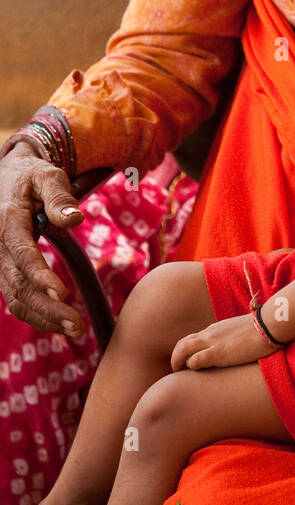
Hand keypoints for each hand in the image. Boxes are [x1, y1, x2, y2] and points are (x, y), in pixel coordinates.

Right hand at [0, 141, 86, 335]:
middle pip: (18, 283)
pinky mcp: (5, 270)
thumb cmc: (33, 175)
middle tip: (77, 324)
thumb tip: (75, 218)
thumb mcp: (47, 176)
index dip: (39, 274)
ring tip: (74, 329)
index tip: (61, 292)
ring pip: (14, 297)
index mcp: (7, 220)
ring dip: (42, 317)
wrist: (8, 177)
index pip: (21, 253)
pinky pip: (14, 298)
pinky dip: (34, 314)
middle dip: (46, 307)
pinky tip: (57, 324)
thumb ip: (59, 196)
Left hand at [170, 313, 274, 370]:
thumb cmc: (260, 331)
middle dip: (175, 358)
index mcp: (215, 331)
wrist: (268, 325)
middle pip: (182, 344)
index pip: (192, 340)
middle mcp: (209, 335)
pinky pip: (195, 360)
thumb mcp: (241, 334)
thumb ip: (233, 341)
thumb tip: (236, 351)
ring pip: (182, 349)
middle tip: (177, 372)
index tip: (185, 365)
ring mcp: (212, 342)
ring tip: (178, 375)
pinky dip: (191, 366)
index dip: (185, 353)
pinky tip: (194, 374)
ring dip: (177, 362)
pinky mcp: (217, 353)